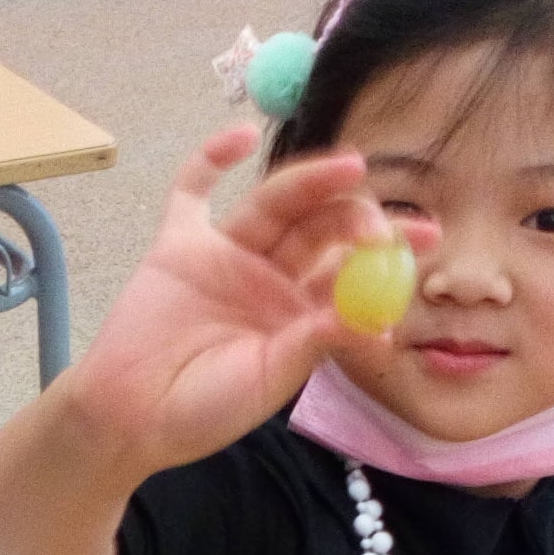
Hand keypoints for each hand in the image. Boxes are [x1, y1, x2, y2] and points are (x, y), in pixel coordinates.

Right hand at [57, 126, 427, 477]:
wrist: (128, 419)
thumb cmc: (200, 412)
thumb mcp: (268, 380)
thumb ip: (312, 343)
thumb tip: (374, 318)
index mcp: (298, 313)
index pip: (351, 270)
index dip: (388, 252)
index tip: (425, 238)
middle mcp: (268, 277)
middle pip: (319, 229)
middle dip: (356, 217)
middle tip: (381, 221)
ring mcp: (225, 255)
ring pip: (275, 205)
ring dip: (312, 182)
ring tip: (350, 166)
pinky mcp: (178, 243)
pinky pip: (193, 191)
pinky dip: (212, 159)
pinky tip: (242, 136)